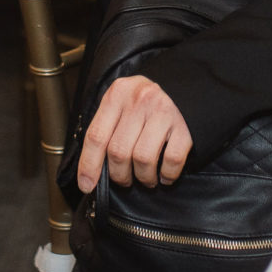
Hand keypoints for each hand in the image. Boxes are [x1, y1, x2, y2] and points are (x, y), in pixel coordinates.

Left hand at [76, 75, 191, 191]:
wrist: (183, 86)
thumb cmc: (145, 101)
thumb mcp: (120, 103)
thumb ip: (105, 129)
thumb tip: (90, 171)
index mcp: (117, 94)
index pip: (96, 136)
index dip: (89, 165)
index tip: (87, 185)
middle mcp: (139, 100)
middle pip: (119, 151)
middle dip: (119, 175)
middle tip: (124, 179)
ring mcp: (164, 111)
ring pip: (143, 159)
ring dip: (143, 177)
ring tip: (145, 178)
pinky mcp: (185, 125)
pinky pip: (172, 160)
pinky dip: (167, 175)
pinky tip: (164, 175)